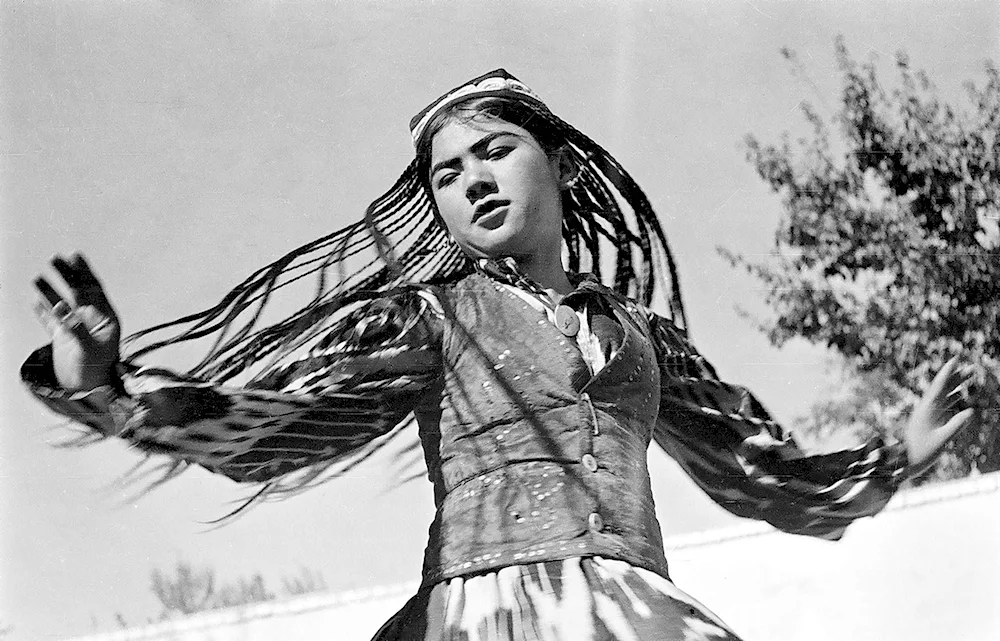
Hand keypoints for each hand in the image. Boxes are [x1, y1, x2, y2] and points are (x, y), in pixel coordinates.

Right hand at [33, 253, 120, 390]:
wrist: (89, 393)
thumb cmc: (96, 372)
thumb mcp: (88, 348)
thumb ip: (75, 327)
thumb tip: (61, 306)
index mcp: (105, 319)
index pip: (94, 289)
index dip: (85, 272)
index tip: (75, 255)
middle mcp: (92, 321)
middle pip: (78, 292)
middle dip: (67, 275)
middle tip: (55, 259)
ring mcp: (77, 330)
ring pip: (63, 304)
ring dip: (51, 290)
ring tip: (38, 277)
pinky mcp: (64, 341)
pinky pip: (52, 322)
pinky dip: (44, 312)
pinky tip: (36, 301)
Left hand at [904, 357, 975, 473]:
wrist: (903, 463)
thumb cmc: (920, 453)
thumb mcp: (941, 441)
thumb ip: (956, 426)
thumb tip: (971, 411)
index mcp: (927, 410)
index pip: (939, 386)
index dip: (948, 372)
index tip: (955, 359)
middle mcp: (926, 408)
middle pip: (943, 388)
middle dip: (956, 376)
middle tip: (971, 367)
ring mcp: (927, 414)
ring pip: (943, 395)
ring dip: (956, 385)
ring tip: (968, 376)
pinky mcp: (928, 421)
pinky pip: (942, 405)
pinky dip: (952, 398)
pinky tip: (959, 395)